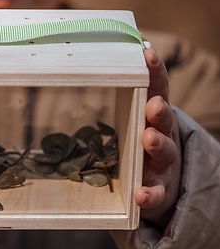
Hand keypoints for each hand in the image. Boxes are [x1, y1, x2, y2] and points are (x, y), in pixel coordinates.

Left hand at [134, 47, 181, 228]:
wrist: (158, 181)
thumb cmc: (137, 142)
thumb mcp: (131, 118)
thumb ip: (116, 97)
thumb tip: (84, 60)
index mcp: (152, 115)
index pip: (156, 88)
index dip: (155, 71)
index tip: (148, 54)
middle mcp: (162, 134)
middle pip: (163, 119)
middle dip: (159, 110)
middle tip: (154, 104)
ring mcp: (162, 163)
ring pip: (165, 152)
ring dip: (158, 144)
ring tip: (149, 138)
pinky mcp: (159, 188)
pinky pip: (156, 191)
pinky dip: (150, 193)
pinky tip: (140, 194)